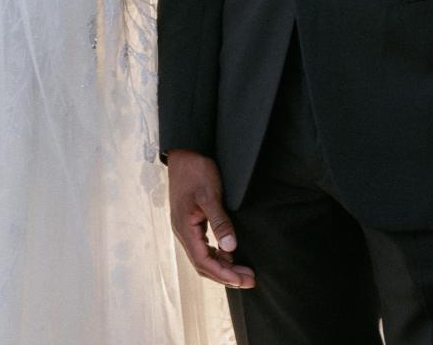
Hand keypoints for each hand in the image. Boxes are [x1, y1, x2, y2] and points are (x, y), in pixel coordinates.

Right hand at [167, 150, 255, 289]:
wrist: (185, 152)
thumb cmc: (196, 170)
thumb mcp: (209, 194)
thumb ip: (219, 221)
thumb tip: (230, 248)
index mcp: (184, 228)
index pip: (203, 261)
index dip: (223, 274)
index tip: (243, 280)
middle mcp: (183, 231)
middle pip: (203, 264)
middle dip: (226, 275)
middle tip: (250, 280)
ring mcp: (186, 227)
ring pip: (204, 256)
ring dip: (223, 266)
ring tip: (244, 271)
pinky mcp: (191, 221)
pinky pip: (204, 245)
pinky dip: (218, 254)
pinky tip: (230, 254)